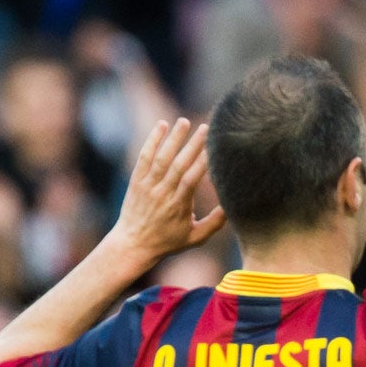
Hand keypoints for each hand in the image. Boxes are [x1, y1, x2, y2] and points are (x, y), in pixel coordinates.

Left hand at [109, 117, 226, 262]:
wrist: (133, 244)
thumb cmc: (167, 242)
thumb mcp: (195, 238)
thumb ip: (215, 223)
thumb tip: (232, 207)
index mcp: (178, 206)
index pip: (191, 180)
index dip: (202, 162)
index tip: (214, 148)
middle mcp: (162, 193)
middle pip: (178, 165)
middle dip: (192, 145)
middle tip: (206, 128)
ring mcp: (148, 186)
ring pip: (161, 158)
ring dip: (173, 138)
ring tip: (185, 121)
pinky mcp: (137, 181)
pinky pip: (144, 157)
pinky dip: (152, 141)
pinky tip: (162, 125)